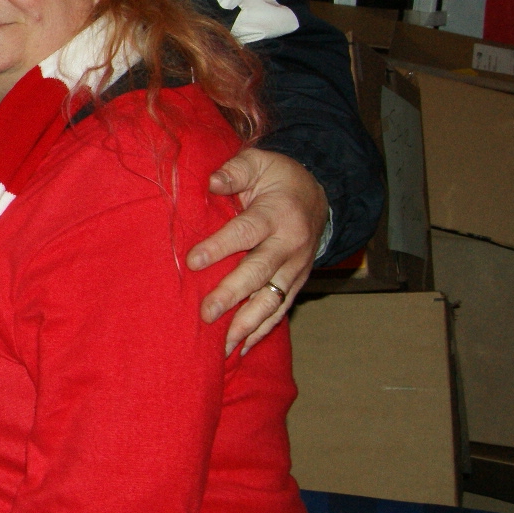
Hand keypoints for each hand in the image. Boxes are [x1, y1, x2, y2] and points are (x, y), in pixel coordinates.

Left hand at [187, 147, 328, 353]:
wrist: (321, 195)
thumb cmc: (279, 179)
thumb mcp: (260, 163)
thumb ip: (235, 171)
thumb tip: (212, 181)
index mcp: (277, 214)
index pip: (246, 233)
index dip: (219, 247)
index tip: (192, 262)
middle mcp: (289, 245)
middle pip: (259, 273)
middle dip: (232, 294)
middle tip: (206, 313)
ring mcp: (296, 268)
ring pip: (272, 300)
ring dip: (248, 324)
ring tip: (224, 344)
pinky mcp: (297, 283)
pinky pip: (280, 311)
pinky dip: (262, 331)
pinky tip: (241, 349)